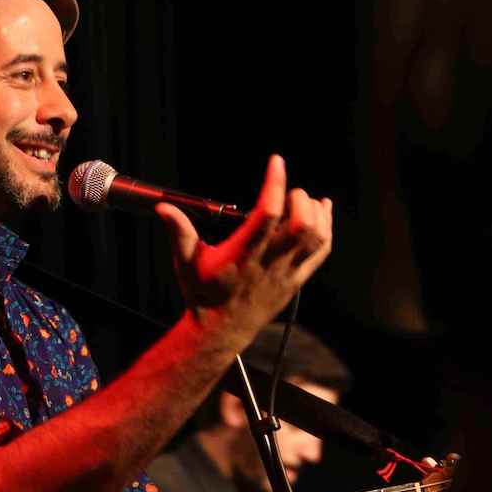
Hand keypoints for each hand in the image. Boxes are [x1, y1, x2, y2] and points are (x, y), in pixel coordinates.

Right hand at [156, 154, 332, 335]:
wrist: (221, 330)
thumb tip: (164, 207)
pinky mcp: (297, 279)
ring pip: (316, 237)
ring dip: (315, 212)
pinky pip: (321, 252)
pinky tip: (322, 209)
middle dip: (299, 199)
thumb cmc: (202, 293)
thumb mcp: (186, 261)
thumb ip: (179, 231)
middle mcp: (269, 262)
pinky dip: (327, 227)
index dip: (275, 184)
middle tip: (288, 191)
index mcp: (243, 254)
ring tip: (303, 199)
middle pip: (301, 225)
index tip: (276, 162)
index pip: (266, 214)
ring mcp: (287, 272)